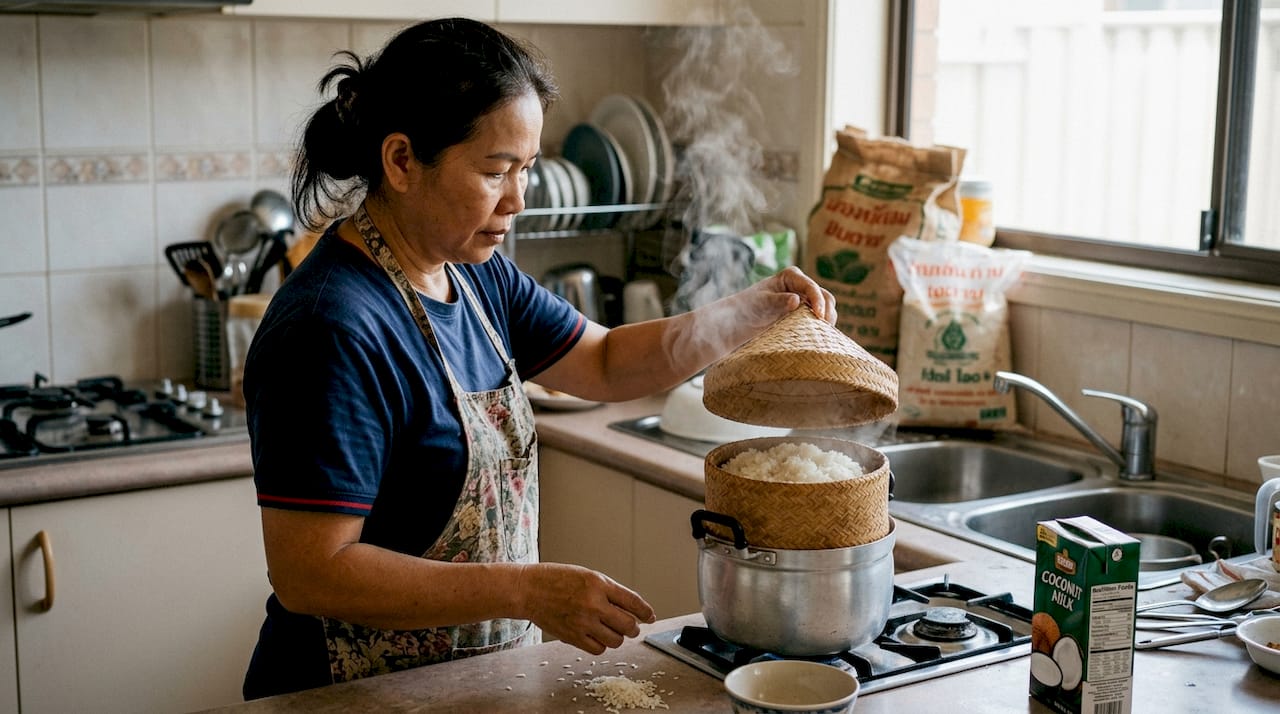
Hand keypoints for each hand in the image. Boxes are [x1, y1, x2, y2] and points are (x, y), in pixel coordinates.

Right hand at [514, 563, 655, 654]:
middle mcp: (593, 604)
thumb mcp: (587, 576)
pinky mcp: (573, 636)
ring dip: (617, 637)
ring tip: (610, 630)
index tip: (650, 617)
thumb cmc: (556, 579)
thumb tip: (631, 608)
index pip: (633, 602)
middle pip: (628, 625)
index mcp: (598, 584)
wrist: (528, 590)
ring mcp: (583, 622)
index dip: (646, 612)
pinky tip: (597, 636)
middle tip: (631, 627)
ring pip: (615, 640)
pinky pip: (598, 649)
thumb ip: (608, 591)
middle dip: (634, 628)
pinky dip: (601, 645)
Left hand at [735, 266, 837, 328]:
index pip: (811, 287)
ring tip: (824, 335)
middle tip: (825, 328)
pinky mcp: (805, 314)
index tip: (819, 316)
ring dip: (827, 320)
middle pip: (825, 297)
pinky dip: (822, 327)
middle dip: (827, 311)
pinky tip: (821, 337)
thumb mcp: (761, 303)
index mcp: (791, 276)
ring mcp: (805, 300)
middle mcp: (801, 286)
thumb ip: (778, 301)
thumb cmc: (748, 307)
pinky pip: (819, 320)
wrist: (741, 321)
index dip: (818, 301)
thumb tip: (796, 300)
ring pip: (826, 308)